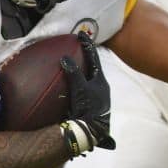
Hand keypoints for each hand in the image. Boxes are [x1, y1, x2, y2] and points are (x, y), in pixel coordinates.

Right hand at [60, 32, 114, 156]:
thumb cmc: (88, 110)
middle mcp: (102, 88)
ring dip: (82, 72)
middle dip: (86, 58)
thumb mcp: (80, 90)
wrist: (92, 133)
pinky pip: (85, 89)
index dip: (87, 45)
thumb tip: (65, 58)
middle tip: (77, 48)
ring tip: (72, 65)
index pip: (94, 58)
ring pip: (90, 79)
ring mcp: (98, 98)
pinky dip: (78, 84)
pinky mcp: (92, 106)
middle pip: (93, 68)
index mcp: (101, 81)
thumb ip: (74, 74)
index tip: (81, 34)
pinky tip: (71, 86)